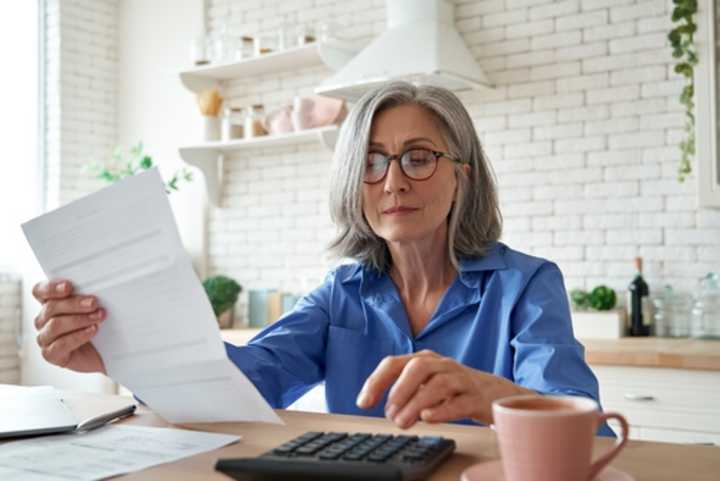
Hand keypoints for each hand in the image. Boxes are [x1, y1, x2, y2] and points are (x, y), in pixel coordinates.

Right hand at [33, 279, 106, 373]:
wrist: (104, 353)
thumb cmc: (97, 327)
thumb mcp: (94, 309)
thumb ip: (88, 297)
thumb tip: (97, 289)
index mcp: (50, 303)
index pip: (40, 291)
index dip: (51, 287)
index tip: (68, 286)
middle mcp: (44, 320)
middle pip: (51, 307)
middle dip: (75, 304)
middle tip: (94, 303)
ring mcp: (45, 338)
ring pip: (55, 325)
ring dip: (80, 320)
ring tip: (98, 317)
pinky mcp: (51, 354)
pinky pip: (60, 344)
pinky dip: (79, 336)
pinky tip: (92, 331)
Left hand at [356, 350, 531, 428]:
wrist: (494, 394)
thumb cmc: (454, 390)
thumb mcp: (426, 385)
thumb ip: (406, 393)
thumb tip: (387, 410)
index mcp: (425, 360)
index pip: (394, 363)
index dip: (376, 381)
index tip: (363, 402)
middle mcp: (442, 365)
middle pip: (418, 367)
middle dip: (399, 389)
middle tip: (389, 413)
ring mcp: (462, 379)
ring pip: (439, 384)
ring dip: (417, 403)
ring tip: (403, 422)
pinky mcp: (477, 398)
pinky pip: (460, 401)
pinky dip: (442, 410)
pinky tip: (428, 418)